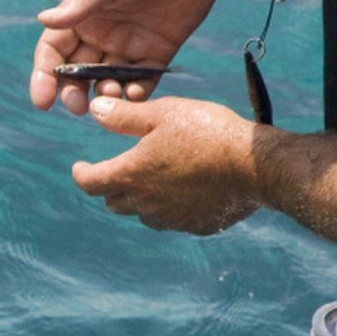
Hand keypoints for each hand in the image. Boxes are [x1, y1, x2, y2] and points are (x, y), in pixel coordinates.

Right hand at [30, 0, 230, 114]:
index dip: (45, 76)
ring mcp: (129, 44)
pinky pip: (144, 79)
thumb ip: (79, 4)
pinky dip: (138, 92)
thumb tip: (43, 20)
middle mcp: (101, 33)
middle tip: (78, 106)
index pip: (54, 51)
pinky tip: (136, 94)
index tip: (43, 100)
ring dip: (105, 93)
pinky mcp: (159, 50)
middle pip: (77, 72)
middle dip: (73, 91)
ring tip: (110, 94)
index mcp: (82, 15)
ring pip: (108, 80)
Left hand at [70, 95, 260, 233]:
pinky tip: (185, 192)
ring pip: (143, 214)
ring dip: (141, 200)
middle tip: (120, 172)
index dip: (81, 174)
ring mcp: (171, 218)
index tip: (79, 167)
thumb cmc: (208, 132)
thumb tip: (95, 109)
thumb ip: (125, 116)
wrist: (257, 166)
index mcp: (131, 175)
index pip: (90, 182)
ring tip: (153, 181)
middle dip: (112, 187)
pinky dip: (172, 208)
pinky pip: (174, 220)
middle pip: (114, 202)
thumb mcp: (164, 113)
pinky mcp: (196, 226)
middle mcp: (145, 203)